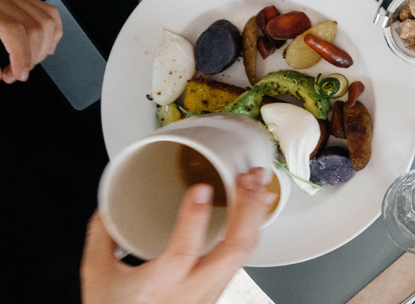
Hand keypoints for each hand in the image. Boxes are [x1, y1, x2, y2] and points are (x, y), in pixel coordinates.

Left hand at [0, 0, 62, 82]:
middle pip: (35, 27)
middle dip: (32, 57)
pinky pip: (49, 13)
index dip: (21, 56)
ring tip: (29, 62)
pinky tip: (45, 47)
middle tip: (17, 73)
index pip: (14, 30)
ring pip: (47, 21)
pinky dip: (53, 32)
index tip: (19, 75)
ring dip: (43, 48)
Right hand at [81, 169, 276, 303]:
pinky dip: (251, 229)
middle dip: (247, 210)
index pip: (182, 253)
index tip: (201, 189)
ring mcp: (210, 293)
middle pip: (233, 251)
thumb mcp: (98, 275)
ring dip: (255, 215)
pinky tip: (256, 209)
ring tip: (259, 184)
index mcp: (158, 286)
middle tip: (248, 179)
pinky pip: (242, 258)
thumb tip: (109, 204)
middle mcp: (192, 291)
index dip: (194, 219)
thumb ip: (102, 236)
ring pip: (244, 254)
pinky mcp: (218, 291)